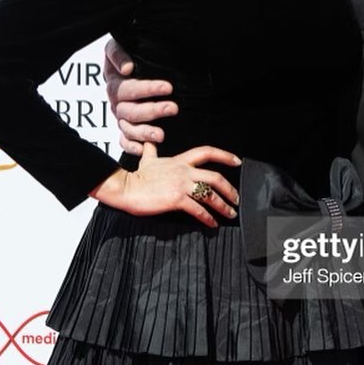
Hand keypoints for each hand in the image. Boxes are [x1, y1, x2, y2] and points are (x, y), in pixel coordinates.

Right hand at [91, 142, 240, 227]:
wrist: (126, 188)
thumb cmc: (137, 176)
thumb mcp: (147, 159)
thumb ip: (152, 150)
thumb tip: (149, 140)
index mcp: (180, 160)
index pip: (207, 152)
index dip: (224, 155)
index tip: (237, 161)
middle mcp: (184, 171)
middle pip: (215, 177)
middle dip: (230, 189)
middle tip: (236, 198)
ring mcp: (181, 185)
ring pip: (210, 194)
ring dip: (223, 206)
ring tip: (229, 213)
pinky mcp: (176, 199)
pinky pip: (197, 209)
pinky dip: (207, 218)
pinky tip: (212, 224)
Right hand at [104, 37, 177, 152]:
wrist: (124, 63)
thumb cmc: (126, 52)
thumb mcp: (118, 46)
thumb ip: (118, 54)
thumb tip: (128, 68)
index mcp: (115, 83)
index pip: (130, 88)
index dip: (148, 89)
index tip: (168, 87)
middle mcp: (116, 102)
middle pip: (131, 111)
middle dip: (153, 111)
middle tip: (173, 108)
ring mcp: (119, 116)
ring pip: (128, 128)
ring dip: (144, 133)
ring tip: (161, 135)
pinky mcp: (123, 126)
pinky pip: (123, 140)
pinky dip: (132, 147)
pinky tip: (145, 149)